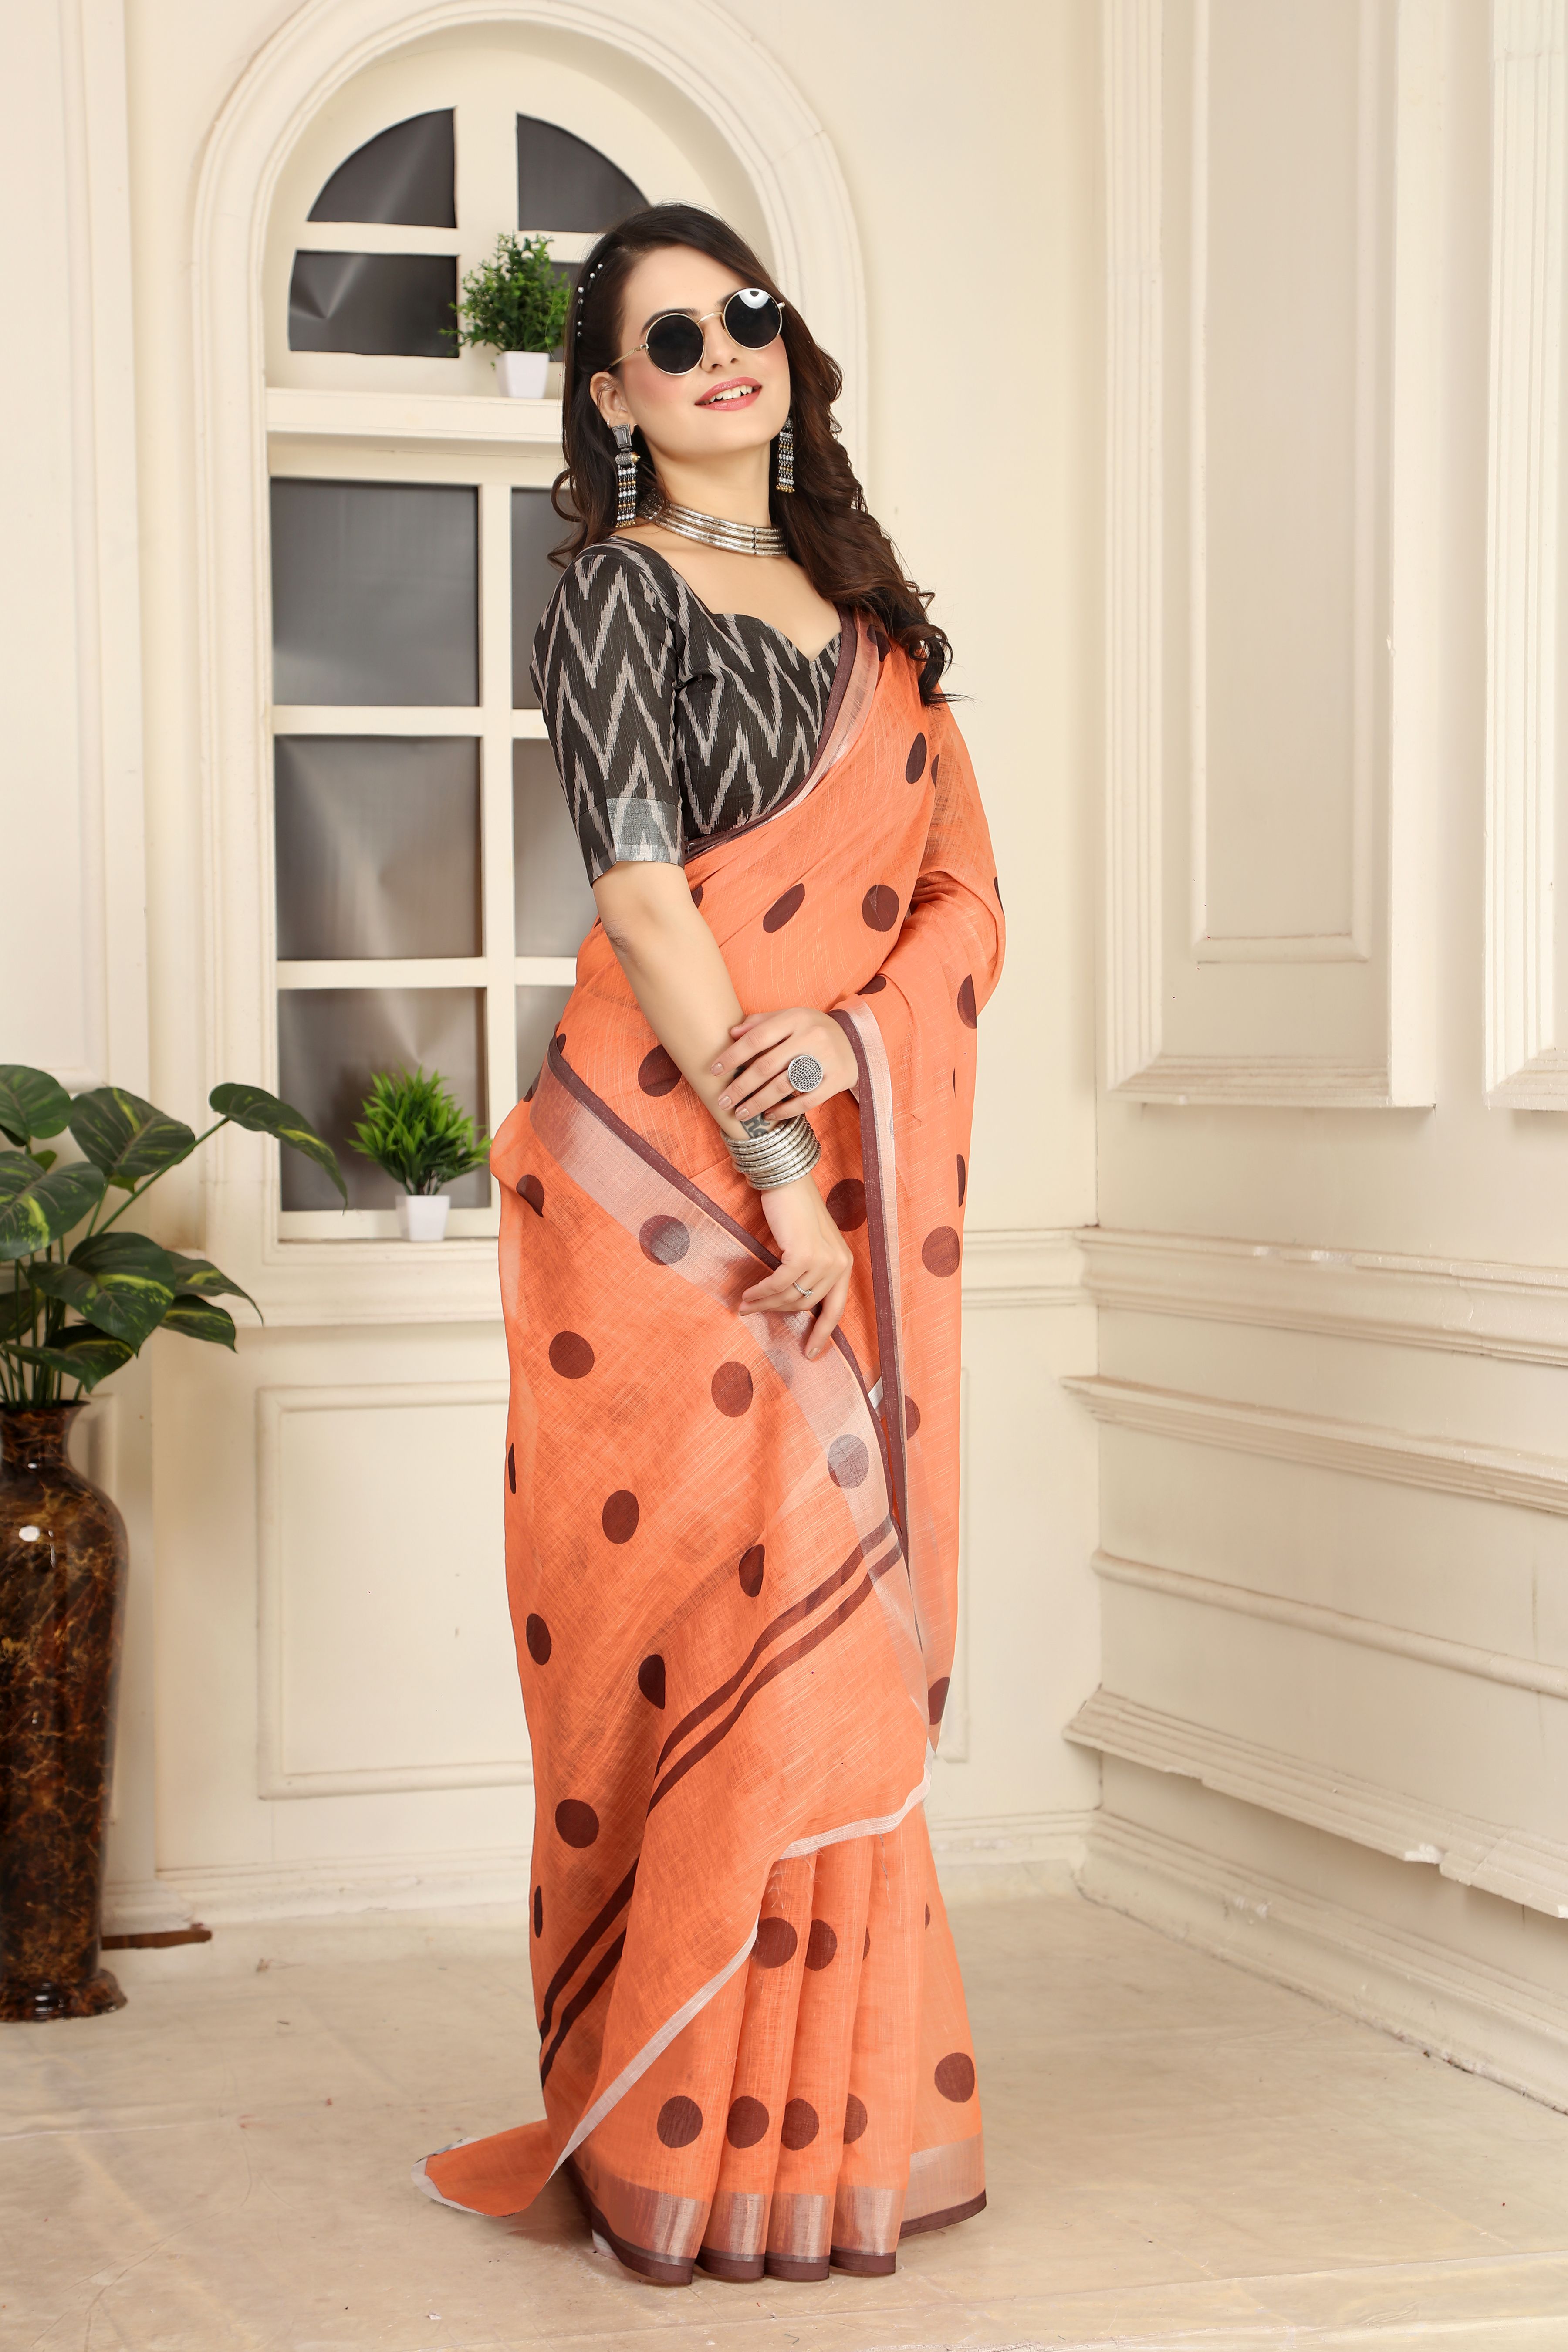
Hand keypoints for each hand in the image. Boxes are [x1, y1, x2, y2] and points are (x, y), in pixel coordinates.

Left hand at [712, 1007, 857, 1125]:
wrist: (854, 1042)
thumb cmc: (811, 1030)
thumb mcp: (789, 1018)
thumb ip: (761, 1023)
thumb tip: (731, 1034)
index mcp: (796, 1018)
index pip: (757, 1038)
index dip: (733, 1056)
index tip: (714, 1071)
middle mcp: (812, 1037)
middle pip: (767, 1066)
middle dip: (740, 1086)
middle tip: (722, 1101)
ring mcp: (826, 1059)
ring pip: (784, 1086)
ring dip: (758, 1103)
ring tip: (740, 1114)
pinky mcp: (836, 1080)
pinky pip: (806, 1101)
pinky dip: (784, 1111)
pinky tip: (768, 1116)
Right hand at [742, 1175, 853, 1358]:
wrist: (788, 1182)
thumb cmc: (795, 1213)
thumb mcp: (809, 1245)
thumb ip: (808, 1273)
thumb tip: (788, 1304)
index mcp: (844, 1265)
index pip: (836, 1310)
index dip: (823, 1334)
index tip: (810, 1354)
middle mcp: (839, 1264)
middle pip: (805, 1305)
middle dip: (776, 1312)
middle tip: (751, 1313)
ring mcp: (823, 1259)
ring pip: (790, 1296)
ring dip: (764, 1303)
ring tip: (745, 1304)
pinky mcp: (804, 1254)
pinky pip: (778, 1284)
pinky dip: (761, 1292)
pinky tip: (748, 1294)